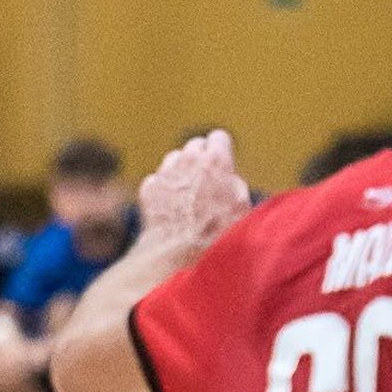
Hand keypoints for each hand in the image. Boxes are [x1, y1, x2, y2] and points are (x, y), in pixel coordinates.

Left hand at [137, 130, 250, 261]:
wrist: (179, 254)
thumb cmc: (217, 234)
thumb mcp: (242, 207)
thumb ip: (234, 183)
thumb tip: (228, 176)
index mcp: (216, 160)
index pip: (219, 137)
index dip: (221, 151)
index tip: (222, 164)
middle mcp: (188, 158)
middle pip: (195, 146)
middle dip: (200, 160)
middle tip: (206, 182)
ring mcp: (165, 171)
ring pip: (174, 160)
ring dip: (181, 172)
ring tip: (190, 198)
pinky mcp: (149, 186)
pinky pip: (158, 180)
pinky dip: (164, 190)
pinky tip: (172, 209)